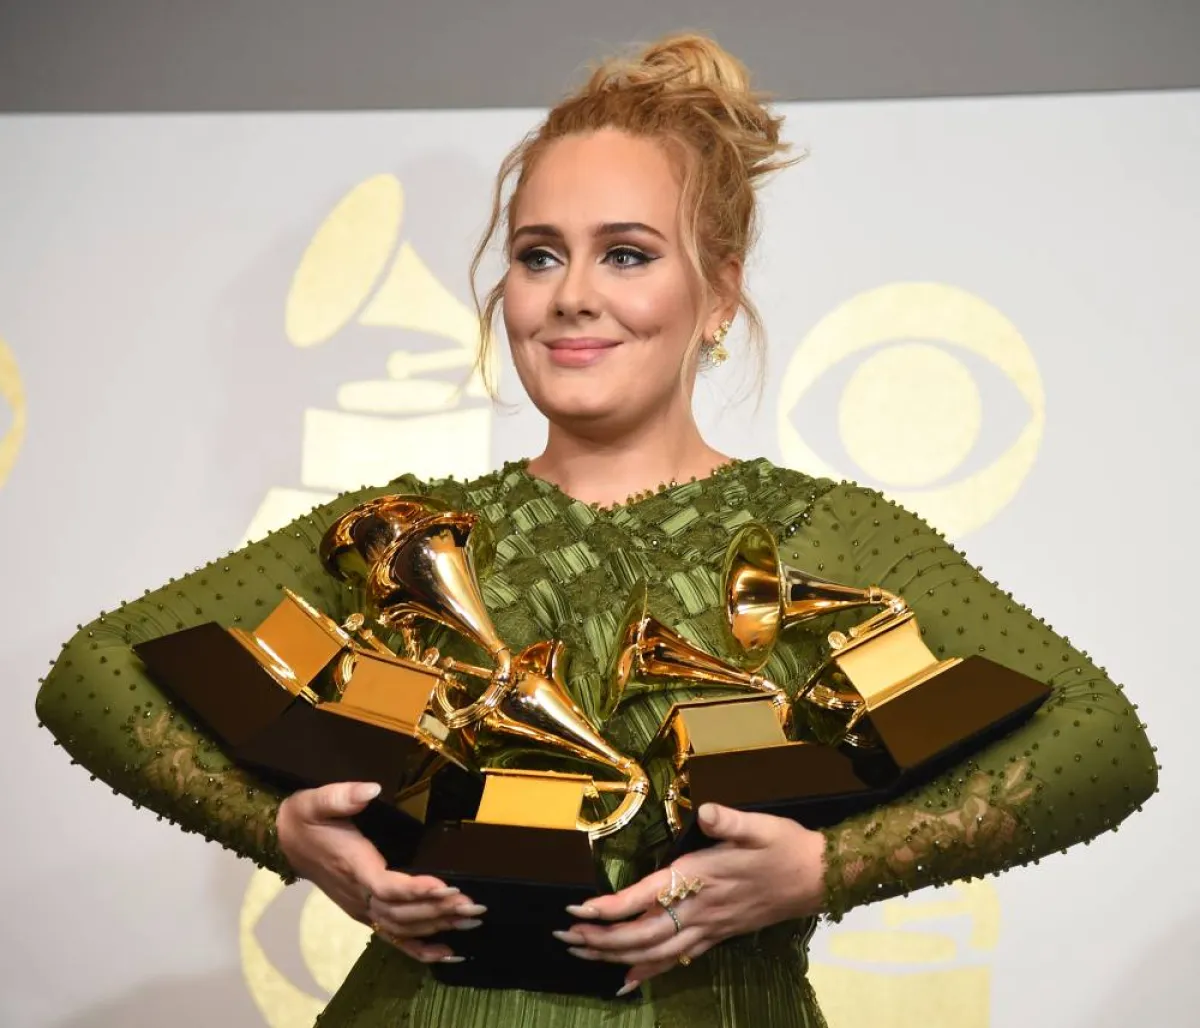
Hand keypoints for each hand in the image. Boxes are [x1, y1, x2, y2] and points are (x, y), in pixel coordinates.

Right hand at [276, 782, 485, 963]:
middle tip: (473, 906)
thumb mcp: (318, 800)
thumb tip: (370, 790)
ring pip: (403, 927)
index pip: (387, 886)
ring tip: (472, 921)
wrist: (286, 840)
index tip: (446, 886)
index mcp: (354, 867)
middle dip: (439, 911)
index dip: (416, 890)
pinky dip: (420, 949)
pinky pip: (394, 938)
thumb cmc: (307, 818)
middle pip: (402, 913)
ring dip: (438, 926)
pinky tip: (447, 955)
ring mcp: (363, 908)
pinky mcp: (366, 913)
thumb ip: (343, 796)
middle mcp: (359, 894)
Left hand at [556, 803, 825, 992]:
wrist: (818, 877)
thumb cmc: (785, 847)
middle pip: (641, 934)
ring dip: (615, 955)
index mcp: (701, 878)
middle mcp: (700, 909)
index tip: (577, 907)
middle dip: (600, 938)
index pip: (645, 898)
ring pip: (654, 951)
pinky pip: (677, 959)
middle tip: (564, 935)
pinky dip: (648, 971)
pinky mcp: (718, 935)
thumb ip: (729, 820)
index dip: (610, 907)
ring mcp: (708, 927)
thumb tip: (706, 809)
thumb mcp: (759, 826)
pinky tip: (627, 980)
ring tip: (581, 953)